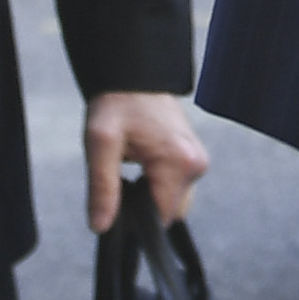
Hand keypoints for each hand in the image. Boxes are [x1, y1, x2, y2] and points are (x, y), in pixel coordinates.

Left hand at [84, 90, 212, 232]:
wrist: (135, 73)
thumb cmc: (118, 103)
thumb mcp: (100, 144)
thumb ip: (102, 188)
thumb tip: (101, 226)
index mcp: (179, 162)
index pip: (161, 218)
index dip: (137, 220)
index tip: (118, 204)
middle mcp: (196, 164)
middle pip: (170, 212)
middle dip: (144, 207)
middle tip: (120, 180)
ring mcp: (198, 159)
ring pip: (173, 200)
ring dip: (151, 195)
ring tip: (131, 168)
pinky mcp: (193, 156)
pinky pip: (177, 186)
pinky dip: (158, 184)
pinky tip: (142, 165)